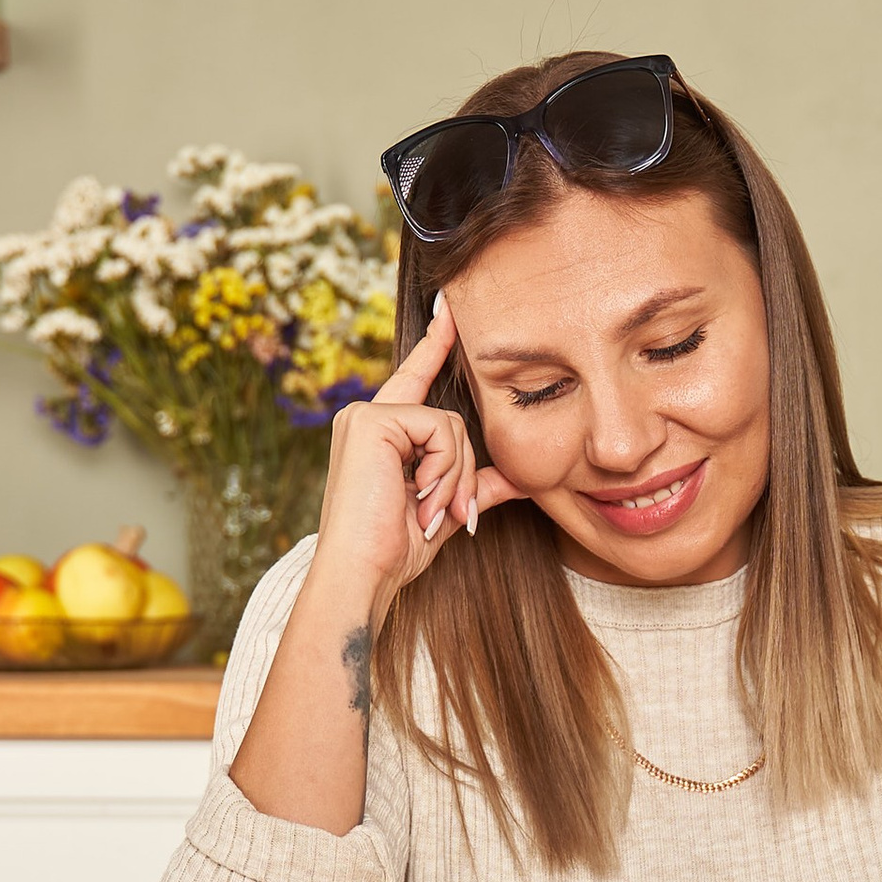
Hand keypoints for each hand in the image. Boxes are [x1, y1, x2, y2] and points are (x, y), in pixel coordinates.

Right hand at [310, 292, 526, 616]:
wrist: (361, 572)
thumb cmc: (393, 549)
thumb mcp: (443, 509)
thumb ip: (475, 486)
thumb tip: (520, 479)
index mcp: (379, 432)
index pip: (415, 378)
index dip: (435, 344)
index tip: (449, 309)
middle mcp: (367, 415)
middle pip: (450, 420)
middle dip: (459, 473)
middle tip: (445, 514)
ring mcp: (366, 415)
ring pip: (451, 426)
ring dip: (453, 477)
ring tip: (427, 509)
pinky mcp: (373, 421)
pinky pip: (440, 430)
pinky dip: (442, 469)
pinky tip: (418, 495)